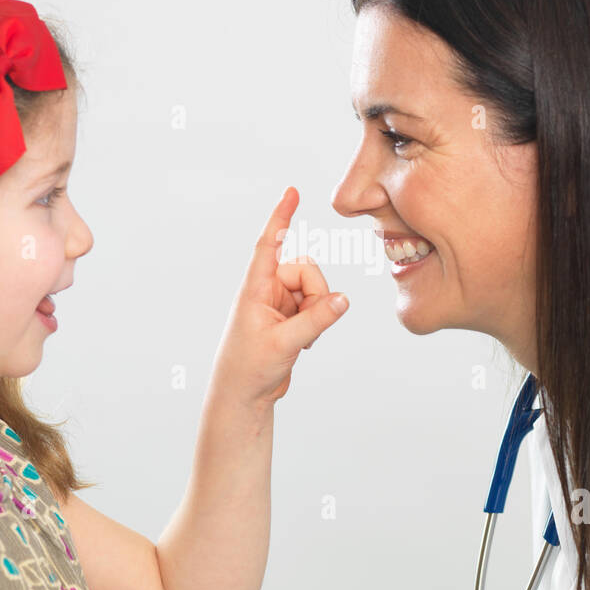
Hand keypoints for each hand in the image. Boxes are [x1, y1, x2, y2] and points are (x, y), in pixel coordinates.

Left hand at [212, 186, 348, 405]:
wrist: (245, 397)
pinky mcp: (290, 318)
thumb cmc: (249, 369)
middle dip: (315, 294)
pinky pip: (317, 306)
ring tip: (301, 338)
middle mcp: (267, 290)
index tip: (292, 192)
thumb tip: (343, 298)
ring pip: (315, 288)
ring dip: (317, 311)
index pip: (270, 244)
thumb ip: (316, 319)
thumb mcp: (285, 343)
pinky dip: (318, 322)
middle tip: (308, 325)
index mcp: (254, 288)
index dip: (281, 217)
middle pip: (306, 270)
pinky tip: (305, 343)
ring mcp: (279, 304)